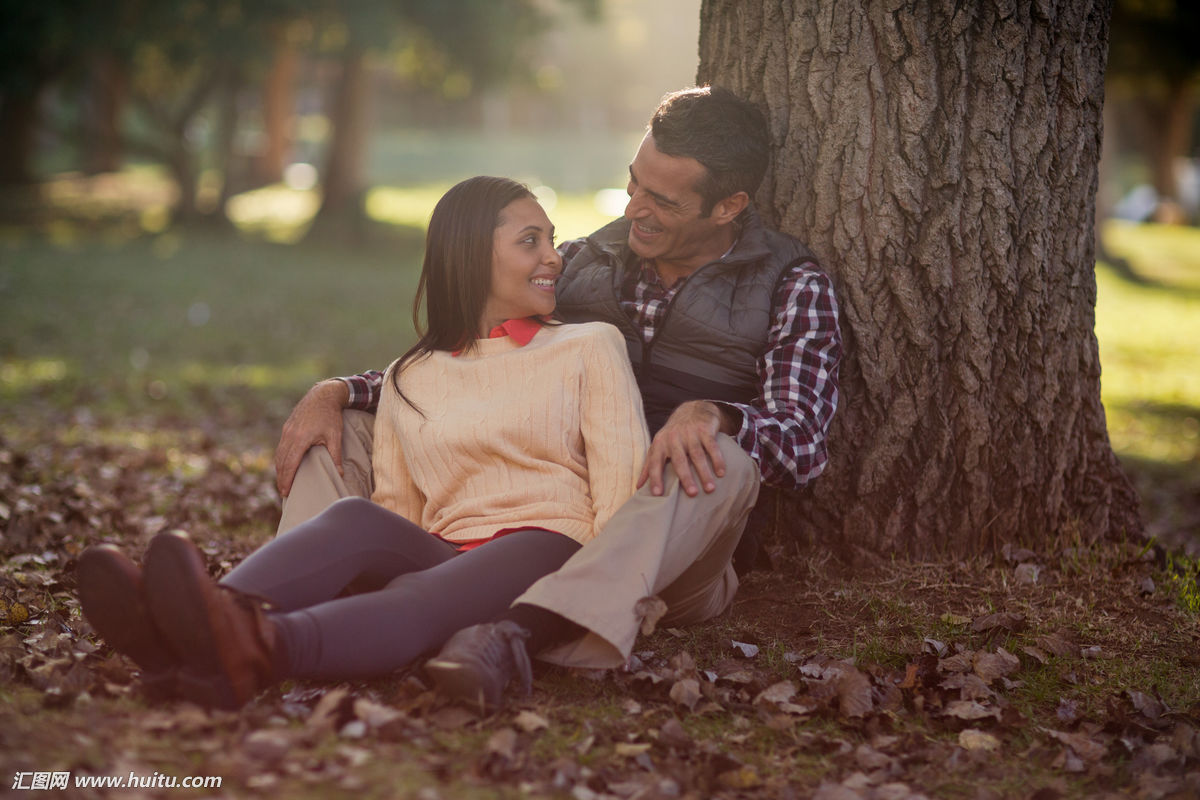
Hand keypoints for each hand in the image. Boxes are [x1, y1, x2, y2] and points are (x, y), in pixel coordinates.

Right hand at [275, 380, 349, 496]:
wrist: (323, 394)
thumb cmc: (331, 416)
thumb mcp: (335, 436)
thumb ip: (336, 456)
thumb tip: (340, 474)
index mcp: (301, 438)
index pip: (291, 464)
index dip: (288, 479)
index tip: (287, 492)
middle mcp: (290, 435)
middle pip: (282, 461)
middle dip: (282, 478)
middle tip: (284, 493)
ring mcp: (287, 430)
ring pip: (279, 454)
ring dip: (279, 469)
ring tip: (283, 482)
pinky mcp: (287, 427)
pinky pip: (281, 446)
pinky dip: (280, 458)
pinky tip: (284, 466)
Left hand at [638, 401, 738, 497]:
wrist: (692, 410)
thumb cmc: (673, 436)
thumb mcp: (658, 446)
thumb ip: (648, 466)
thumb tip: (638, 487)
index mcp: (660, 444)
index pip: (655, 463)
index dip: (655, 478)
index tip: (657, 494)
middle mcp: (674, 438)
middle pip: (679, 460)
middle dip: (686, 477)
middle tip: (692, 493)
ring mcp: (690, 433)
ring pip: (698, 455)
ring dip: (704, 472)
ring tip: (710, 489)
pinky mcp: (705, 430)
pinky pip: (712, 446)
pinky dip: (717, 459)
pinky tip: (721, 473)